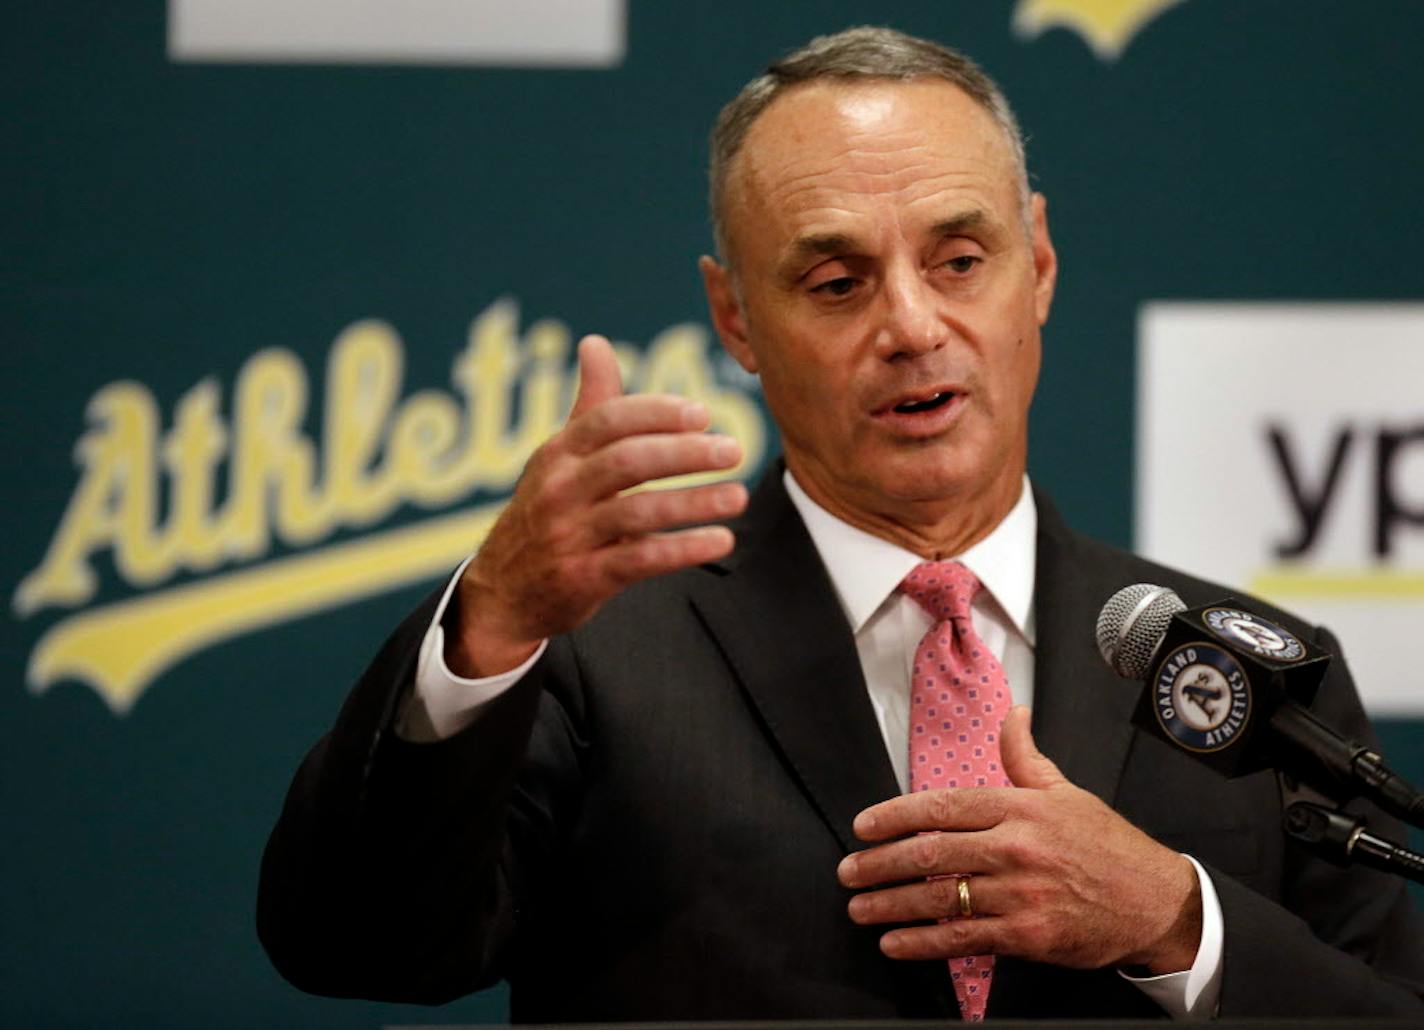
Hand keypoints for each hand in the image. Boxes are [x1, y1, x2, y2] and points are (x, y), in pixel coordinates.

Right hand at [446, 334, 747, 676]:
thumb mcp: (558, 457)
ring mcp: (570, 535)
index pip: (609, 420)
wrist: (504, 590)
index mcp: (558, 453)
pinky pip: (639, 560)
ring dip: (693, 502)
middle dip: (685, 453)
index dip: (657, 413)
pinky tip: (720, 540)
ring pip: (637, 512)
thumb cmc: (544, 512)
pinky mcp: (584, 578)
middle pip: (628, 461)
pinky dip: (683, 549)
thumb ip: (590, 405)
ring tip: (738, 496)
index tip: (702, 414)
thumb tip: (595, 342)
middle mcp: (560, 490)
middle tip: (733, 449)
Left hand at [837, 706, 1201, 973]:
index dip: (895, 815)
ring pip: (940, 897)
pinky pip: (963, 938)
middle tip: (847, 870)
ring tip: (858, 908)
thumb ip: (1026, 757)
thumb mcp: (1066, 792)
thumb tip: (1013, 714)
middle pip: (931, 852)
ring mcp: (1020, 893)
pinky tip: (894, 943)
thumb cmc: (1108, 847)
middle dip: (880, 863)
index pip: (943, 806)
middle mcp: (1016, 847)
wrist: (1156, 903)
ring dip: (891, 904)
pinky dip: (923, 943)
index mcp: (1020, 808)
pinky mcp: (1027, 935)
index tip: (863, 826)